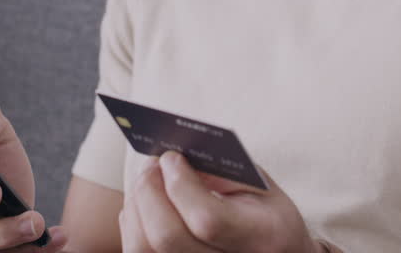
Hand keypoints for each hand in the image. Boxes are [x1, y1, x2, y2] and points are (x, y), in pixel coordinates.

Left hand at [120, 151, 322, 252]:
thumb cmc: (267, 217)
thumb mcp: (262, 188)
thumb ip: (223, 170)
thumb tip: (173, 159)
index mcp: (261, 237)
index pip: (207, 219)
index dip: (181, 185)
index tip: (172, 157)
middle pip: (167, 237)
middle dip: (149, 191)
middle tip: (153, 163)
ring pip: (144, 249)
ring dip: (136, 206)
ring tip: (146, 180)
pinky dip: (133, 224)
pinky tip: (144, 206)